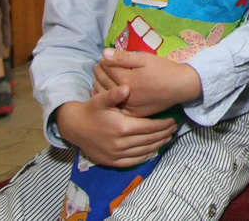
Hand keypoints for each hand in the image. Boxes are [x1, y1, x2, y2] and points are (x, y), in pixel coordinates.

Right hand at [56, 86, 177, 166]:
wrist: (73, 127)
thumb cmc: (91, 110)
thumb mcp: (100, 100)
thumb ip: (114, 94)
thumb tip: (126, 88)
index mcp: (121, 127)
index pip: (150, 127)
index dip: (163, 124)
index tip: (173, 120)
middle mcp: (120, 143)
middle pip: (150, 139)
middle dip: (164, 134)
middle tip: (174, 128)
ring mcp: (116, 154)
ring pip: (144, 150)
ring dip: (158, 144)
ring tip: (168, 137)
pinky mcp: (112, 161)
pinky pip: (134, 161)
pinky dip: (146, 155)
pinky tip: (153, 150)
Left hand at [94, 48, 202, 116]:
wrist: (182, 86)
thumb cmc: (165, 70)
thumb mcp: (145, 59)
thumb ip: (123, 57)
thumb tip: (104, 53)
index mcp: (127, 79)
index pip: (107, 68)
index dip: (102, 62)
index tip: (101, 58)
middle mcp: (125, 94)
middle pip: (104, 82)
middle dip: (99, 73)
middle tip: (97, 67)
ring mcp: (129, 106)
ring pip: (107, 96)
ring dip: (100, 86)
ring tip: (98, 79)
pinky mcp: (134, 113)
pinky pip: (116, 107)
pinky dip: (109, 101)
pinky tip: (107, 95)